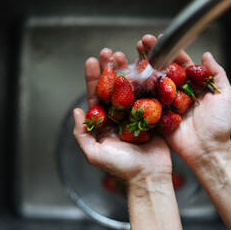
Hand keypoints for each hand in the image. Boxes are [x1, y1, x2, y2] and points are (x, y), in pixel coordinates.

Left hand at [73, 48, 171, 181]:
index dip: (93, 78)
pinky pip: (150, 95)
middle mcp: (120, 116)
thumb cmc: (122, 168)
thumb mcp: (94, 154)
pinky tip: (145, 67)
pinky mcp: (154, 116)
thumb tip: (76, 111)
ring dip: (128, 71)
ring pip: (131, 88)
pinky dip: (148, 81)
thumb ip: (82, 134)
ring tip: (125, 55)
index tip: (92, 61)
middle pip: (114, 87)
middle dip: (110, 69)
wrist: (148, 177)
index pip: (97, 96)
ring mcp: (138, 114)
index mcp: (105, 123)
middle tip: (109, 52)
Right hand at [137, 35, 230, 167]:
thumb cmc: (220, 125)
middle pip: (163, 69)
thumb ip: (217, 74)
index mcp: (194, 86)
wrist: (208, 151)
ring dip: (142, 68)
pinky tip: (129, 78)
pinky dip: (138, 91)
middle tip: (141, 42)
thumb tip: (207, 54)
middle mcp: (179, 92)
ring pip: (153, 82)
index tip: (159, 39)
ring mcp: (167, 104)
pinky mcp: (158, 116)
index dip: (170, 50)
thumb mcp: (226, 96)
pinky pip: (147, 102)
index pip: (180, 63)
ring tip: (132, 54)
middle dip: (152, 55)